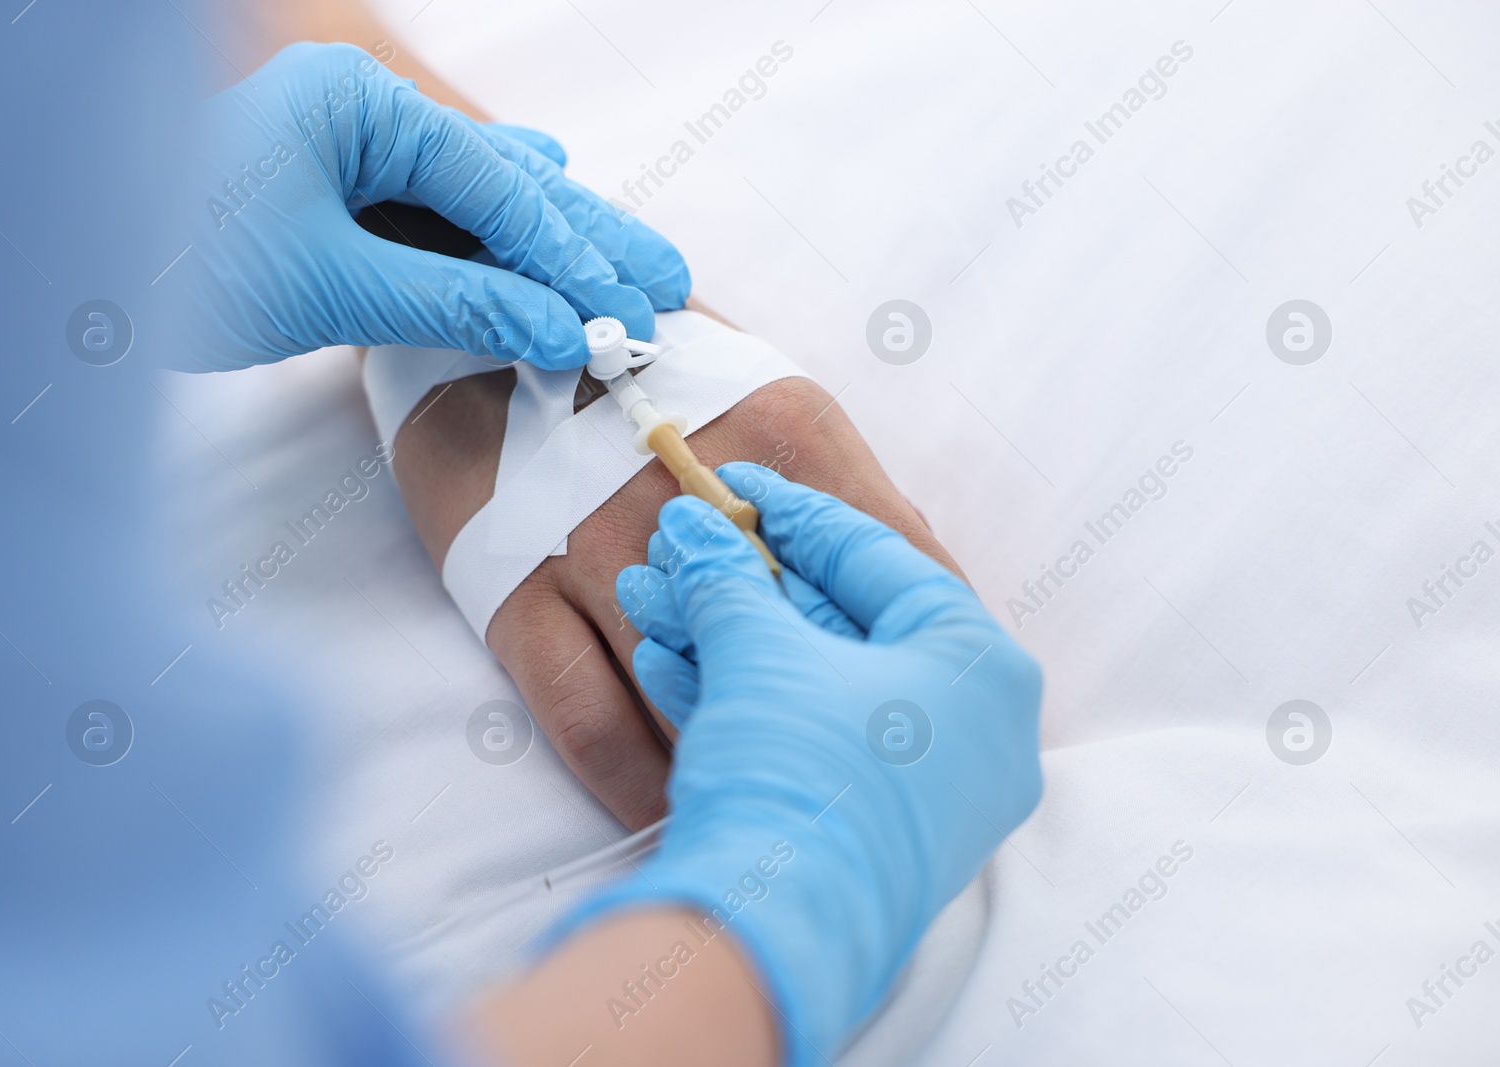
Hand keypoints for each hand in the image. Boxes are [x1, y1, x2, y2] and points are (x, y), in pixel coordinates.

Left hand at [180, 43, 687, 370]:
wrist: (63, 292)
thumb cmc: (174, 265)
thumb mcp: (326, 284)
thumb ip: (454, 302)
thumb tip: (565, 332)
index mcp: (356, 104)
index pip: (494, 181)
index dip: (570, 253)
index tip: (630, 310)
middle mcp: (364, 119)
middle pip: (504, 182)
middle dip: (586, 241)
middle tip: (670, 283)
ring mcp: (354, 163)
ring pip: (479, 210)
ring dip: (551, 259)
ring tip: (635, 288)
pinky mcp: (342, 213)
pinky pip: (438, 239)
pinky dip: (494, 272)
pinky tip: (552, 284)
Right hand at [392, 371, 960, 828]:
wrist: (486, 327)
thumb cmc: (649, 365)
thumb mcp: (760, 383)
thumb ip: (840, 477)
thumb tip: (919, 569)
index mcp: (785, 425)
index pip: (890, 552)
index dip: (926, 640)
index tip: (945, 706)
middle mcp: (699, 491)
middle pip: (797, 641)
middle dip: (831, 723)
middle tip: (854, 780)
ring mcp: (599, 547)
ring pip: (695, 694)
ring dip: (735, 761)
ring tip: (769, 814)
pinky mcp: (517, 596)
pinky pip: (593, 723)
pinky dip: (639, 784)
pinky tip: (671, 809)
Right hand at [579, 467, 1042, 1063]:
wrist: (760, 947)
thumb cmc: (794, 773)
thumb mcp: (759, 649)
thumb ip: (729, 576)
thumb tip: (694, 532)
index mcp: (979, 665)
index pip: (886, 555)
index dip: (801, 514)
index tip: (744, 488)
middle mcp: (970, 728)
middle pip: (839, 626)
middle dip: (745, 585)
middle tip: (683, 545)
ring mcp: (920, 796)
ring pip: (805, 689)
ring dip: (721, 643)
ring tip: (650, 602)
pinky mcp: (859, 842)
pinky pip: (793, 751)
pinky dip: (731, 710)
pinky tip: (663, 668)